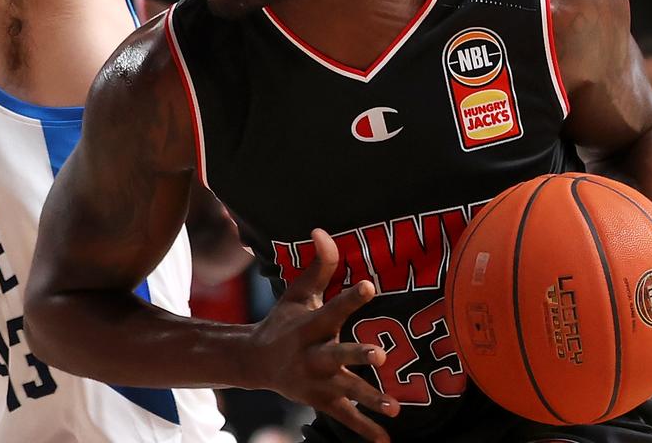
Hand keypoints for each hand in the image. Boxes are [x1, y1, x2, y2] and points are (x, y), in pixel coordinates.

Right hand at [247, 228, 398, 441]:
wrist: (256, 362)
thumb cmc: (284, 321)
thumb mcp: (299, 293)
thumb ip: (319, 265)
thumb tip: (321, 229)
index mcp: (307, 326)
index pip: (331, 308)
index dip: (349, 297)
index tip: (369, 284)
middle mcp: (311, 355)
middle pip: (335, 355)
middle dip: (357, 355)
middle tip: (380, 354)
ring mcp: (316, 382)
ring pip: (344, 390)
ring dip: (369, 398)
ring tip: (395, 406)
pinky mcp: (320, 401)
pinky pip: (345, 417)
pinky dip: (365, 429)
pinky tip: (387, 439)